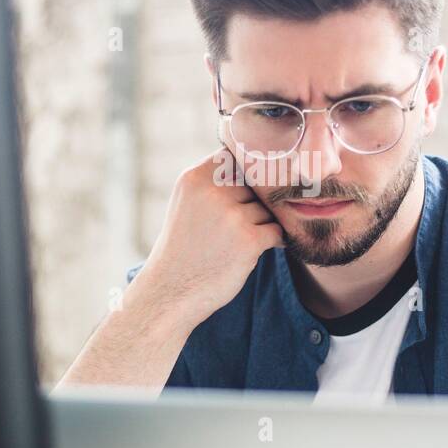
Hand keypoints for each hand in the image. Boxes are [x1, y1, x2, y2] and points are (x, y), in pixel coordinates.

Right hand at [131, 147, 283, 328]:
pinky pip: (276, 230)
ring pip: (267, 208)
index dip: (245, 172)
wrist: (171, 291)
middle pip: (255, 184)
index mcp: (195, 178)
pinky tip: (256, 250)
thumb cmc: (183, 247)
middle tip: (239, 224)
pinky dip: (272, 240)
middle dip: (253, 202)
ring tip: (238, 242)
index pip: (237, 156)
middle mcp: (213, 192)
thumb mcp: (187, 203)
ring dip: (261, 223)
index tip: (242, 190)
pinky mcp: (249, 239)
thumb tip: (258, 165)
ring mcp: (232, 215)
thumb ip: (215, 181)